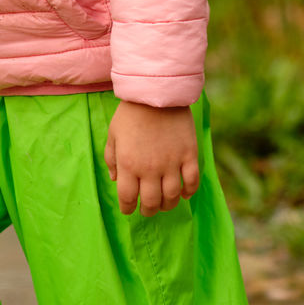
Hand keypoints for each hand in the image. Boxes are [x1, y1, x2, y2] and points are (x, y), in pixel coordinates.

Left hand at [104, 101, 200, 215]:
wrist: (157, 93)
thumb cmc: (131, 113)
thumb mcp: (113, 135)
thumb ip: (111, 159)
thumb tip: (114, 179)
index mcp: (128, 165)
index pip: (128, 197)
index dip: (128, 208)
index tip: (129, 209)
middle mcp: (149, 169)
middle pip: (151, 202)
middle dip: (148, 211)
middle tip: (148, 210)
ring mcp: (171, 163)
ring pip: (171, 196)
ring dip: (168, 205)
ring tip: (165, 204)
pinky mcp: (188, 155)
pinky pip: (192, 181)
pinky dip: (188, 192)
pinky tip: (184, 194)